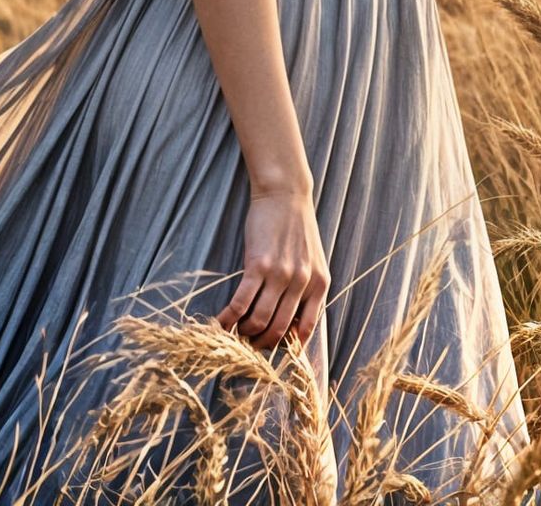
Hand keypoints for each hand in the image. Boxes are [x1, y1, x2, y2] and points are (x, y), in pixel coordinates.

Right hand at [216, 187, 330, 352]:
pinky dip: (230, 316)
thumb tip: (292, 323)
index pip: (304, 330)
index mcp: (319, 285)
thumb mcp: (313, 260)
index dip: (286, 346)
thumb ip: (307, 289)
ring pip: (259, 319)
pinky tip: (221, 321)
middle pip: (279, 329)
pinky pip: (242, 300)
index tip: (272, 347)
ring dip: (244, 332)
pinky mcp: (258, 264)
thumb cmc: (297, 227)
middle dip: (261, 343)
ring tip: (234, 332)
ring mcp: (280, 275)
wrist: (285, 194)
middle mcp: (302, 283)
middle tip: (248, 344)